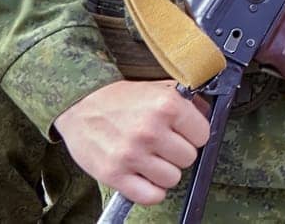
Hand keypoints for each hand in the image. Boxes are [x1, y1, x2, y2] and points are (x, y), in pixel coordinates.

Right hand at [55, 81, 208, 205]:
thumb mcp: (156, 89)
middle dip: (177, 153)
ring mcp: (132, 154)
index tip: (181, 133)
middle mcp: (151, 130)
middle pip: (189, 159)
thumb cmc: (118, 98)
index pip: (203, 135)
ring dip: (164, 172)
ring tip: (150, 160)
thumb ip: (185, 102)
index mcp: (166, 105)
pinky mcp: (114, 174)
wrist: (77, 104)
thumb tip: (207, 116)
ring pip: (172, 178)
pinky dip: (151, 191)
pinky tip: (144, 177)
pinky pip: (151, 196)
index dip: (193, 135)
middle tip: (162, 146)